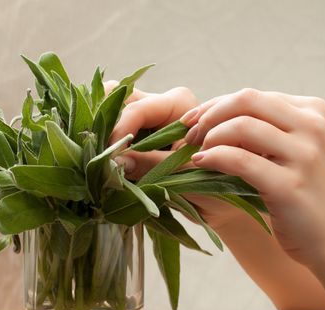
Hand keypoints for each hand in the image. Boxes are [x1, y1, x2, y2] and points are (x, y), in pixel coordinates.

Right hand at [107, 82, 257, 229]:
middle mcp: (161, 103)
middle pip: (119, 97)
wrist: (224, 195)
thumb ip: (151, 165)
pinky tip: (103, 159)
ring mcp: (148, 116)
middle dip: (106, 125)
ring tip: (100, 157)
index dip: (119, 133)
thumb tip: (115, 162)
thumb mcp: (186, 175)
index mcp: (178, 103)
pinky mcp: (139, 132)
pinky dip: (106, 141)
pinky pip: (114, 127)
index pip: (137, 109)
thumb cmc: (214, 180)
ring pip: (112, 109)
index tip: (110, 159)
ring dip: (103, 132)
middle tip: (100, 154)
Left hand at [183, 88, 324, 266]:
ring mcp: (304, 155)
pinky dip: (213, 157)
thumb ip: (262, 128)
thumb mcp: (291, 149)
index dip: (215, 105)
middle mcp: (312, 126)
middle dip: (209, 115)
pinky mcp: (290, 185)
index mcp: (312, 111)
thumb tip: (208, 116)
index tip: (191, 121)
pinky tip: (201, 164)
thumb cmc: (304, 192)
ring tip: (198, 153)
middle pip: (246, 101)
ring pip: (241, 127)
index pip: (251, 96)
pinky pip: (240, 160)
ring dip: (209, 137)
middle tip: (190, 136)